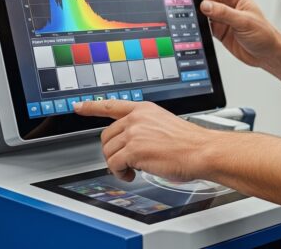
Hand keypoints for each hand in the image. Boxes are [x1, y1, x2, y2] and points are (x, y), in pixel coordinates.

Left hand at [74, 99, 219, 182]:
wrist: (202, 151)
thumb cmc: (190, 143)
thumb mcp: (164, 125)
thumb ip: (145, 128)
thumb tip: (130, 144)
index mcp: (145, 110)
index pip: (111, 105)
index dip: (92, 106)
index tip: (79, 106)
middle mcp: (137, 119)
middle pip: (106, 137)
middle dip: (113, 151)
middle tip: (128, 161)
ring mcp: (134, 133)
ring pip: (108, 153)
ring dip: (118, 165)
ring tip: (134, 169)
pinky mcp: (133, 150)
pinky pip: (114, 165)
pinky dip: (121, 173)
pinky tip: (133, 174)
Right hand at [185, 0, 280, 67]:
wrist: (268, 55)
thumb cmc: (264, 35)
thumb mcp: (244, 21)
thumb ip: (224, 13)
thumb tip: (204, 5)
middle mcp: (229, 6)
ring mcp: (223, 19)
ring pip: (203, 12)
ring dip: (194, 12)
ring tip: (181, 10)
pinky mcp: (220, 31)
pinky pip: (204, 26)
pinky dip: (196, 26)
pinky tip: (188, 25)